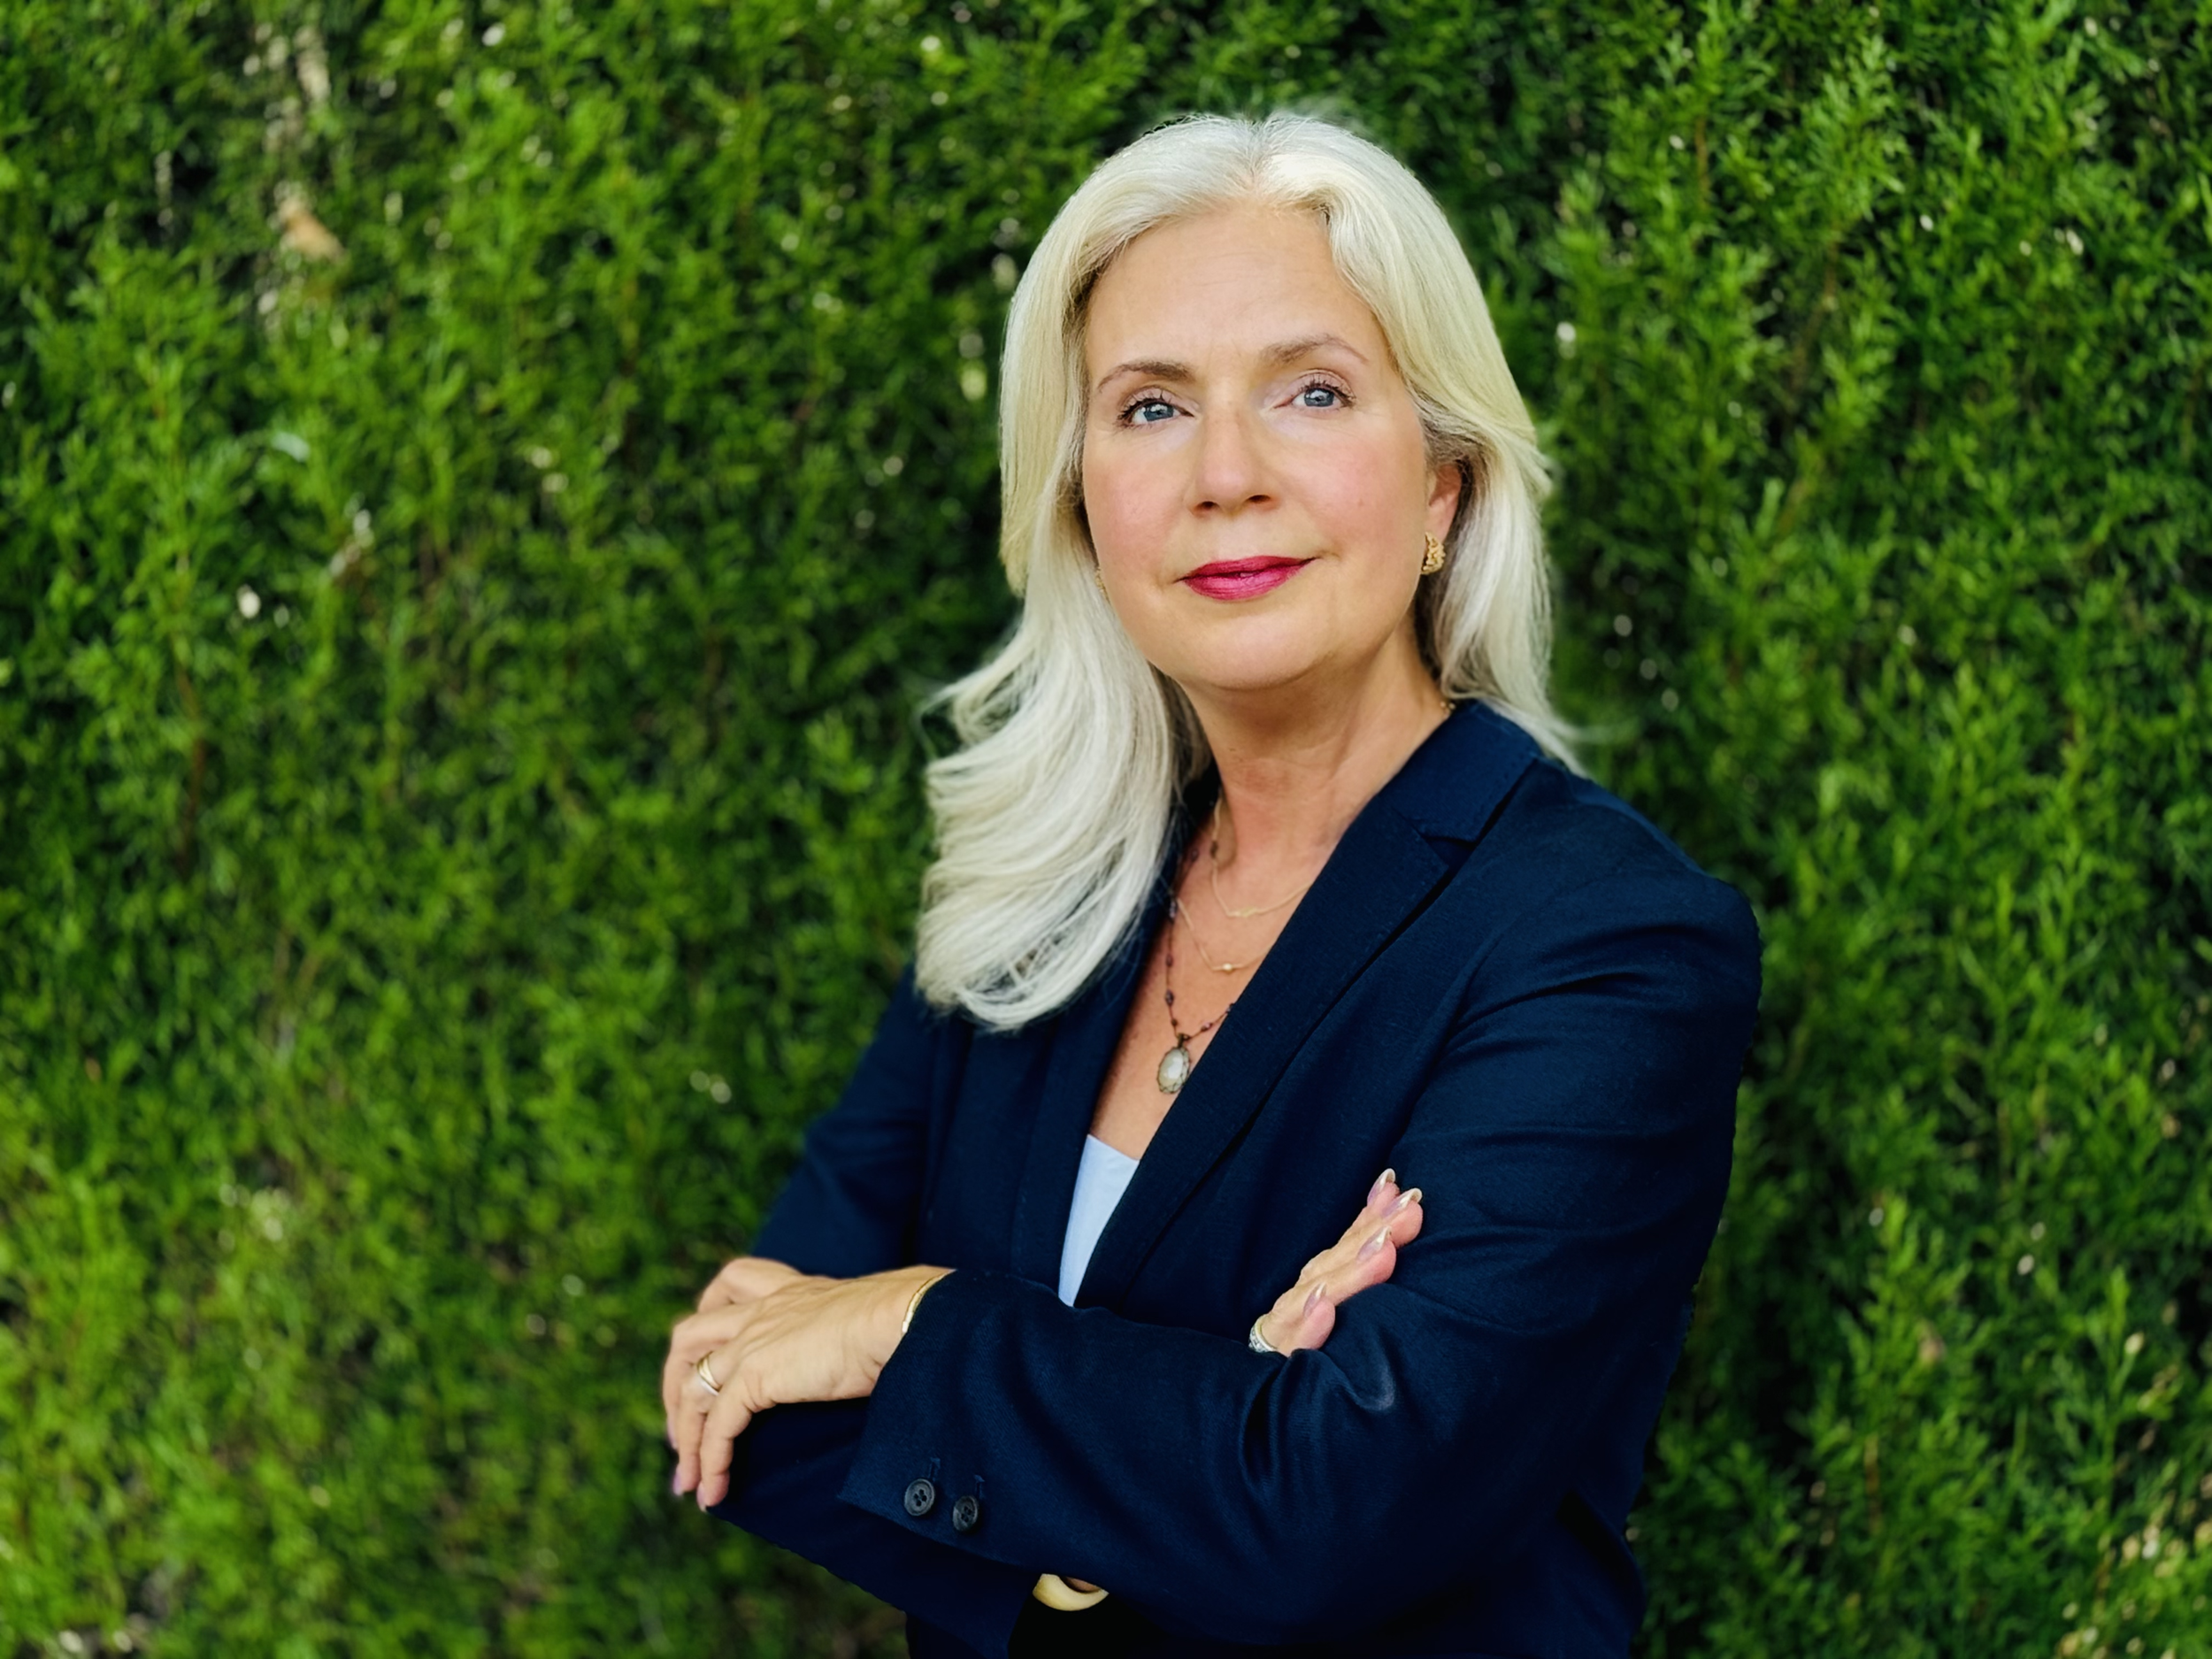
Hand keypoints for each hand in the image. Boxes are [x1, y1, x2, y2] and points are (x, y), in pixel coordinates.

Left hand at [662, 1257, 946, 1508]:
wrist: (903, 1317)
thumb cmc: (904, 1318)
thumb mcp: (869, 1319)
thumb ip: (857, 1332)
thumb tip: (883, 1355)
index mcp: (791, 1291)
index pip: (732, 1282)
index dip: (710, 1315)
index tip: (710, 1357)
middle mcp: (764, 1309)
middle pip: (689, 1335)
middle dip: (674, 1383)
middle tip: (681, 1429)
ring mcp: (755, 1340)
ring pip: (692, 1385)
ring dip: (684, 1436)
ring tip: (689, 1479)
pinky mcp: (757, 1375)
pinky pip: (717, 1424)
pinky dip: (709, 1460)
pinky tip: (714, 1491)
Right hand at [1251, 1167, 1423, 1354]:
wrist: (1259, 1397)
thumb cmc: (1306, 1340)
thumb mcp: (1335, 1294)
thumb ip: (1359, 1247)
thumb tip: (1390, 1186)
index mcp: (1319, 1281)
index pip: (1347, 1244)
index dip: (1373, 1216)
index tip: (1400, 1189)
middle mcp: (1302, 1299)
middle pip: (1335, 1264)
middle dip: (1373, 1234)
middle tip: (1408, 1211)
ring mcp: (1287, 1330)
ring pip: (1318, 1297)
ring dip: (1351, 1273)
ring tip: (1384, 1251)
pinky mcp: (1278, 1365)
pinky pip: (1293, 1346)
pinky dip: (1308, 1326)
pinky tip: (1325, 1309)